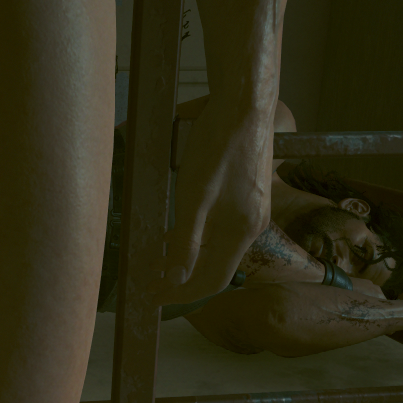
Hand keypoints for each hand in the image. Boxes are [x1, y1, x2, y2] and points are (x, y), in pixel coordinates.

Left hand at [152, 101, 274, 305]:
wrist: (245, 106)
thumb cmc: (218, 146)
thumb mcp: (194, 197)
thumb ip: (186, 241)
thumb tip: (177, 279)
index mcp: (241, 232)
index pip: (213, 281)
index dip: (182, 294)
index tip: (154, 296)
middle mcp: (253, 227)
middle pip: (216, 267)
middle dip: (181, 277)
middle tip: (148, 278)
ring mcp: (253, 211)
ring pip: (217, 247)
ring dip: (188, 256)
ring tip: (155, 257)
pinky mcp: (249, 196)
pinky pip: (222, 229)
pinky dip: (198, 236)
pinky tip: (176, 231)